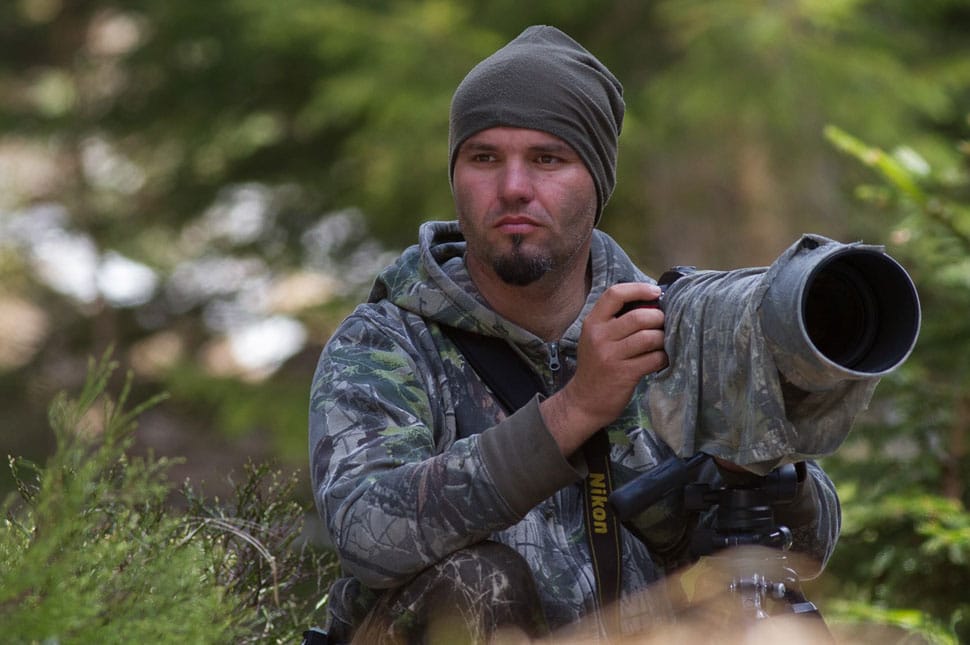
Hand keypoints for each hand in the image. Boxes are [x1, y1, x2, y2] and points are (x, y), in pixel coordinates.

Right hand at [540, 282, 668, 455]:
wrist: (584, 401)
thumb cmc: (596, 366)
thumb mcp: (595, 338)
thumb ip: (615, 321)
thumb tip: (651, 304)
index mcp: (593, 323)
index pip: (614, 294)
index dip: (638, 289)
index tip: (655, 292)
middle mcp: (599, 336)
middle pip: (639, 317)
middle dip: (659, 318)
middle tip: (664, 324)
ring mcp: (611, 356)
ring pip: (649, 337)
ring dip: (664, 338)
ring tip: (663, 342)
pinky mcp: (624, 374)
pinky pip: (654, 359)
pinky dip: (663, 357)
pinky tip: (661, 359)